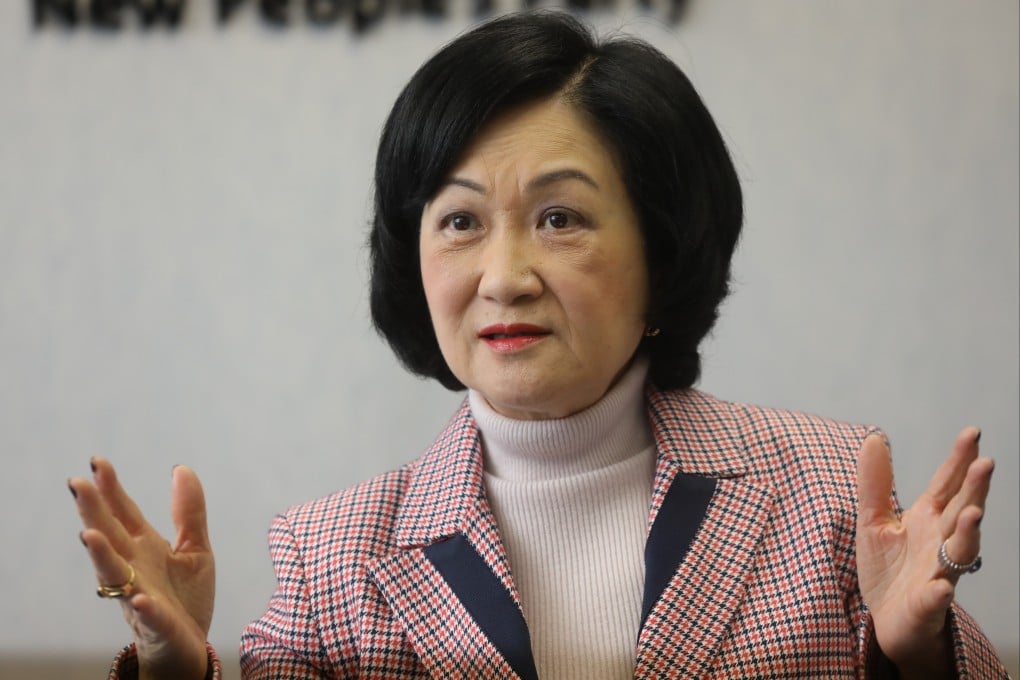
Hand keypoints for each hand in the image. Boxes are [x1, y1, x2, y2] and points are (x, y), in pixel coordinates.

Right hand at [68, 458, 214, 679]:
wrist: (188, 645)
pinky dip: (142, 606)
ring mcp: (141, 595)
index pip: (123, 513)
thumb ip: (189, 512)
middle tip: (77, 485)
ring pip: (115, 574)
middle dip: (94, 512)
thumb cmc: (185, 597)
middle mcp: (135, 568)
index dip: (111, 488)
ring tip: (89, 534)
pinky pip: (147, 614)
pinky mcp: (157, 623)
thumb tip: (181, 468)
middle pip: (110, 536)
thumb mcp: (195, 548)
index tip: (97, 462)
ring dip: (102, 555)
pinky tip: (140, 597)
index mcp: (145, 547)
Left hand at [856, 427, 991, 678]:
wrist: (887, 620)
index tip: (972, 433)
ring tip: (973, 513)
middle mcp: (940, 543)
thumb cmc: (889, 569)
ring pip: (960, 552)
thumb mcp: (874, 520)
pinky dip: (939, 593)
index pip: (947, 485)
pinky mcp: (926, 605)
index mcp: (928, 519)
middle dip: (974, 489)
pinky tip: (941, 587)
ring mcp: (938, 573)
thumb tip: (874, 438)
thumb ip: (875, 483)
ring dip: (968, 533)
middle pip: (962, 512)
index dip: (959, 460)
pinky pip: (935, 599)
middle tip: (985, 463)